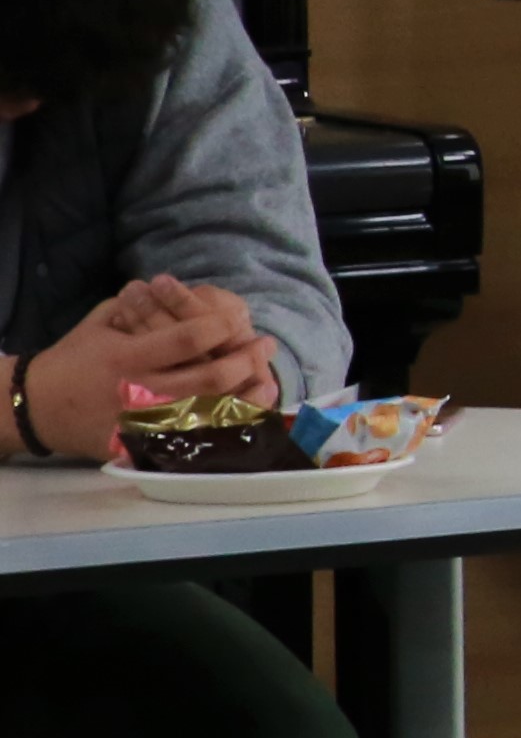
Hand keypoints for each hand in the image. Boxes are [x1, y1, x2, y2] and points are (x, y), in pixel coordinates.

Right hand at [33, 279, 278, 456]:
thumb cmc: (75, 358)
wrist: (36, 407)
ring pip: (210, 412)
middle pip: (209, 379)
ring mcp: (144, 424)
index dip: (221, 327)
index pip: (187, 339)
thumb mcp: (101, 322)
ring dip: (247, 395)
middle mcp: (139, 391)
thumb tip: (187, 290)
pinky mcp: (143, 447)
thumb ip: (142, 306)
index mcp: (128, 356)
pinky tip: (246, 414)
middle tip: (264, 345)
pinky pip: (192, 440)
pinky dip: (224, 428)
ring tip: (267, 378)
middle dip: (245, 360)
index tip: (239, 320)